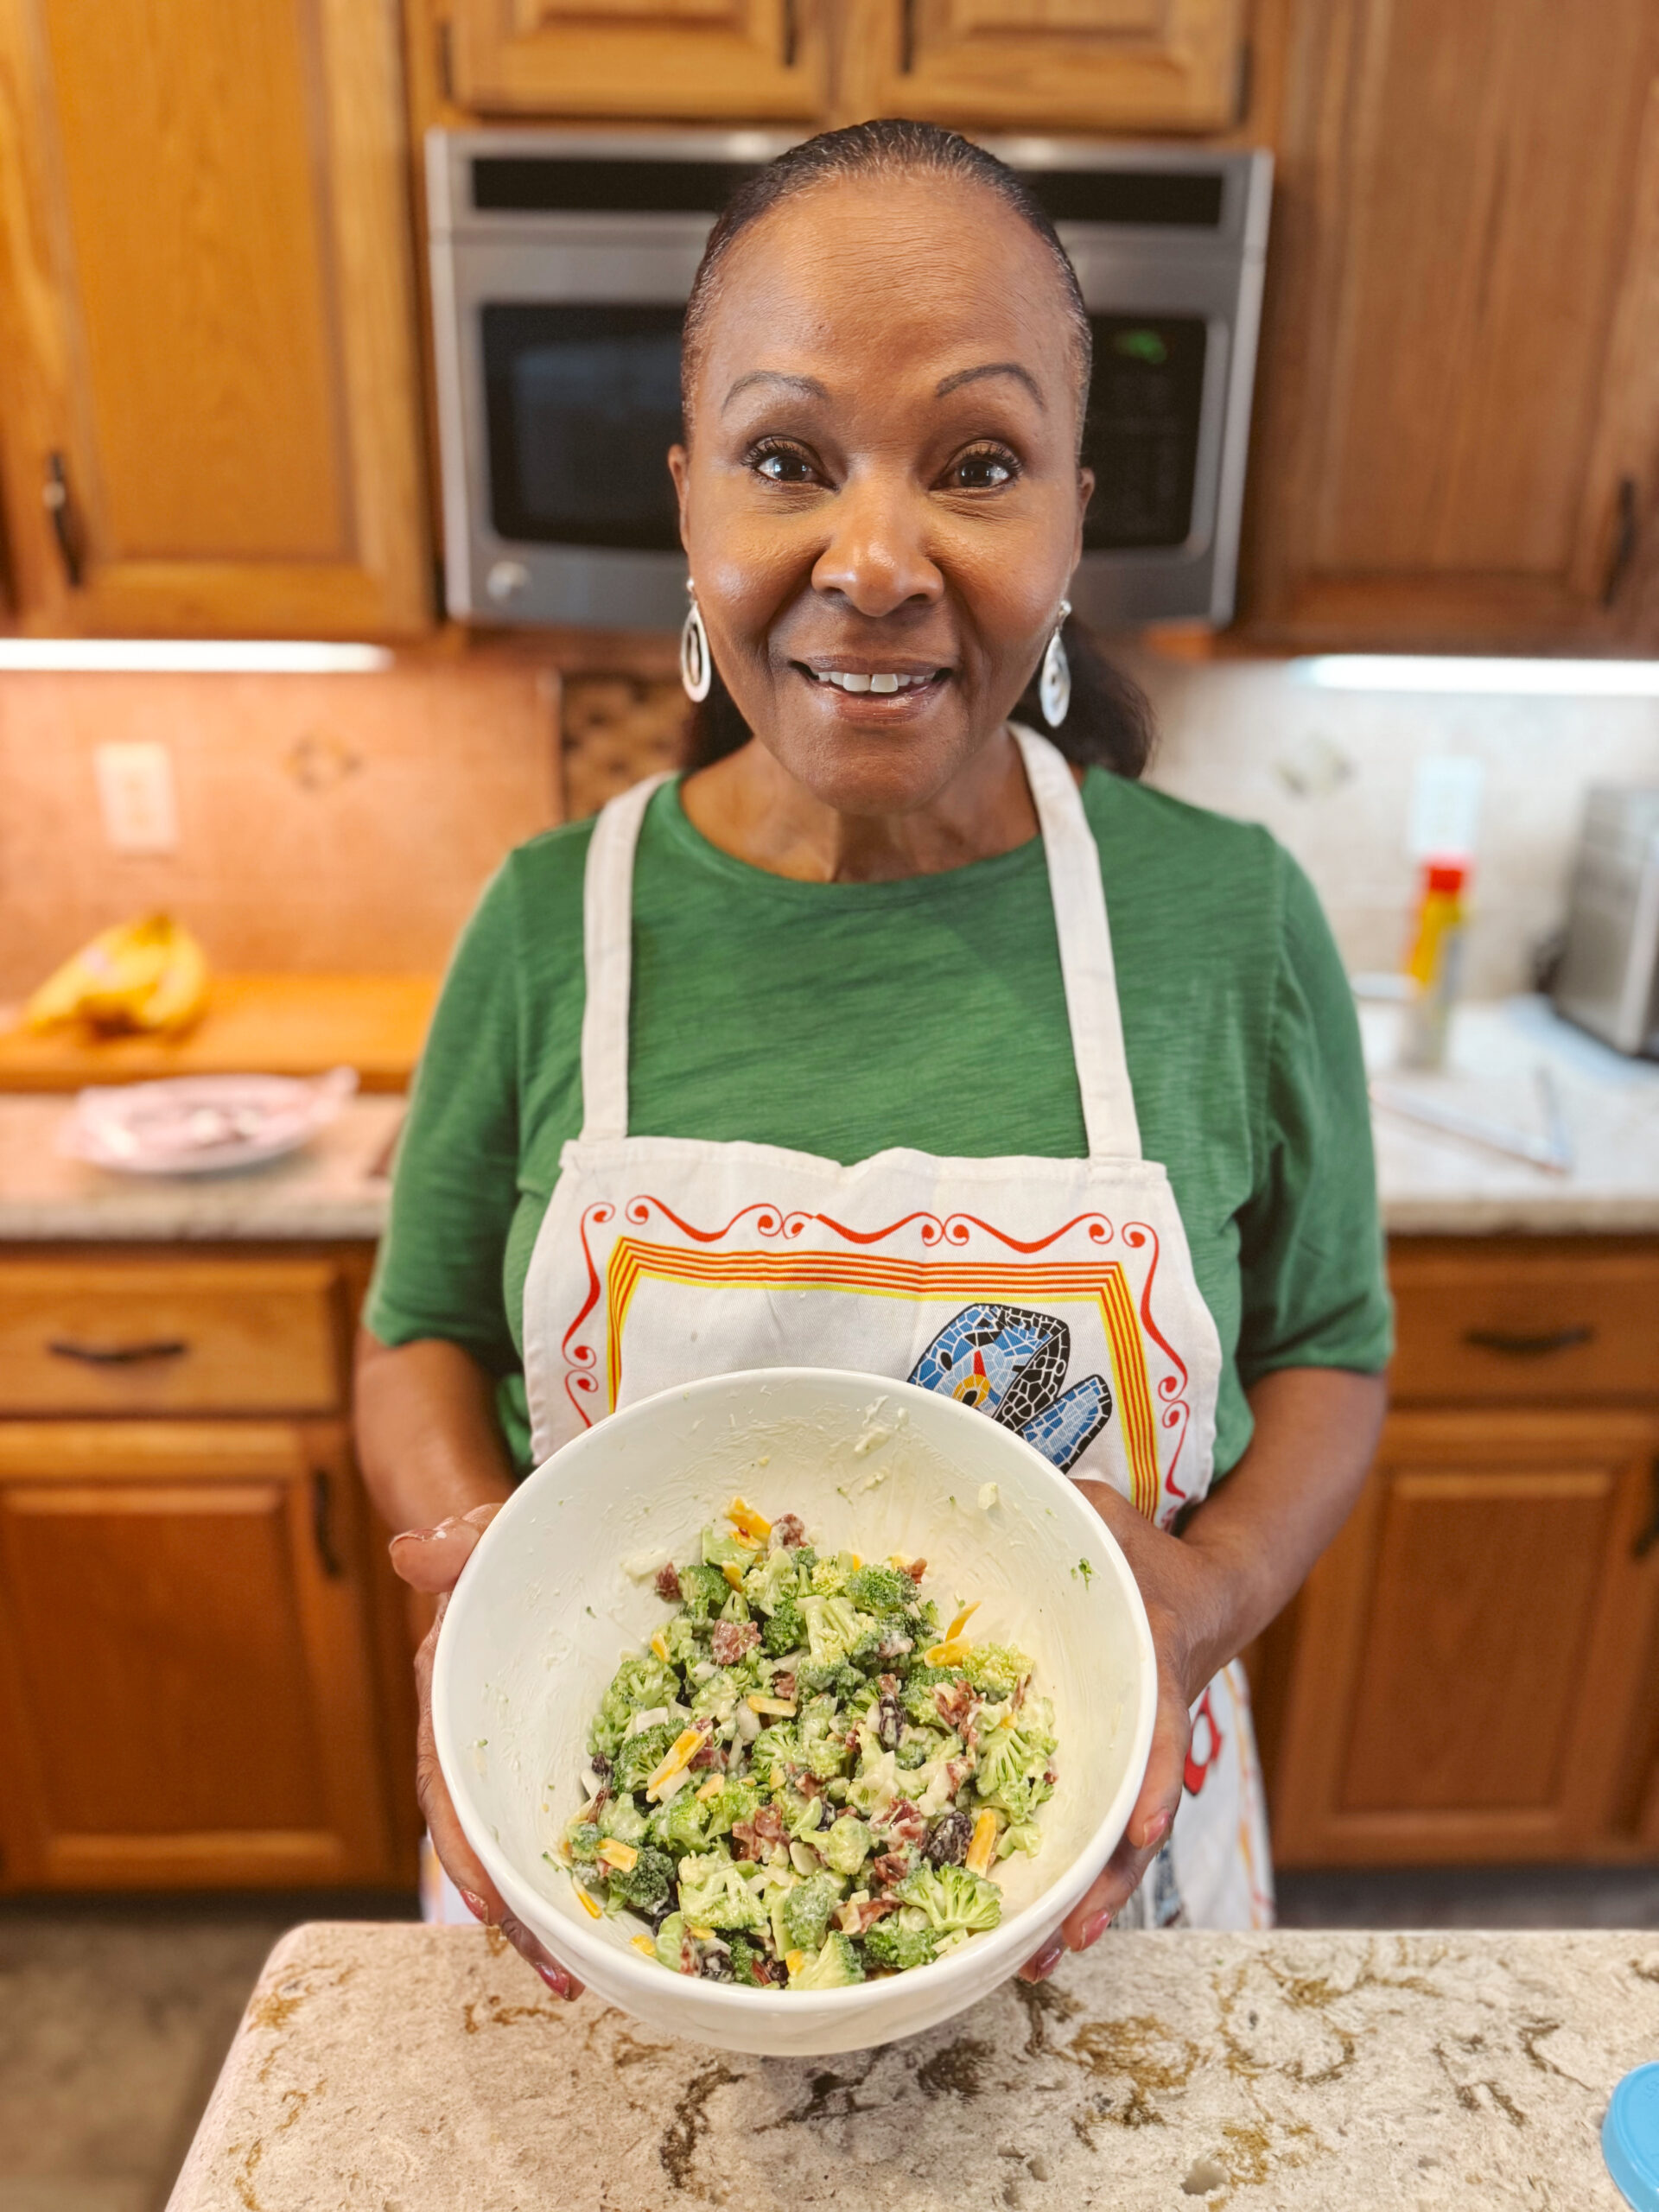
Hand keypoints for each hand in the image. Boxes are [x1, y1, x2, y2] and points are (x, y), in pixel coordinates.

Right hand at [391, 1504, 584, 2000]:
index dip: (466, 1850)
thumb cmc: (497, 1549)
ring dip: (559, 1909)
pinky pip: (582, 1812)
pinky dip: (603, 1861)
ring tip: (597, 1974)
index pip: (447, 1787)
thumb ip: (452, 1542)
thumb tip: (411, 1550)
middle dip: (521, 1913)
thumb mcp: (477, 1535)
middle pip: (493, 1841)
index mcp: (448, 1701)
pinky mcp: (571, 1753)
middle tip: (561, 1974)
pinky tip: (637, 1908)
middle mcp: (482, 1743)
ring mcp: (525, 1754)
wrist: (524, 1550)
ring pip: (535, 1841)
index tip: (492, 1907)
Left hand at [1018, 1479, 1223, 1983]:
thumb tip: (1031, 1485)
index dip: (1152, 1781)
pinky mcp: (1108, 1767)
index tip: (1140, 1834)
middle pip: (1139, 1818)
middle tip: (1065, 1937)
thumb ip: (1080, 1503)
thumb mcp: (1116, 1515)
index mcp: (1159, 1663)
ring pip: (1115, 1845)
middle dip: (1107, 1884)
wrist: (1206, 1593)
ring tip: (1034, 1962)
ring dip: (1084, 1902)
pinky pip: (1089, 1826)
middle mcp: (1151, 1725)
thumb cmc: (1149, 1552)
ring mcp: (1133, 1756)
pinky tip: (1026, 1929)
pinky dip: (1068, 1877)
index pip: (1161, 1727)